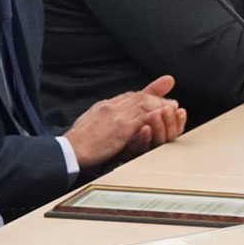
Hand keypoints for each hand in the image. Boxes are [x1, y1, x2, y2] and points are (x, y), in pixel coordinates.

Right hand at [64, 76, 184, 168]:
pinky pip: (144, 117)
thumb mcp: (89, 127)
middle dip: (157, 97)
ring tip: (173, 109)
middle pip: (138, 97)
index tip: (155, 95)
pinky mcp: (121, 127)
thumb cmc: (76, 145)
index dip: (144, 94)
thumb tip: (107, 125)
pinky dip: (156, 115)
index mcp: (102, 107)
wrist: (70, 150)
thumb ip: (100, 122)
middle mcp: (110, 106)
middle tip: (171, 102)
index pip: (127, 96)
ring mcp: (116, 115)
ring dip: (161, 105)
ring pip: (144, 104)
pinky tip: (165, 117)